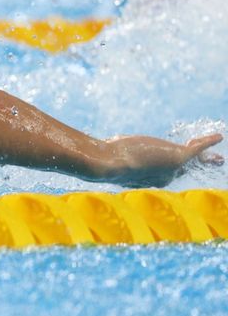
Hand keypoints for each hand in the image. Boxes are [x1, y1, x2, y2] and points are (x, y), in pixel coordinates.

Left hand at [99, 133, 223, 187]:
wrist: (108, 164)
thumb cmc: (105, 160)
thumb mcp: (114, 157)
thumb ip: (116, 156)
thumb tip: (100, 151)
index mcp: (151, 179)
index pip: (167, 172)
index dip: (172, 166)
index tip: (179, 166)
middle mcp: (165, 177)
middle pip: (184, 168)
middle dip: (197, 165)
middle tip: (213, 162)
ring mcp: (172, 168)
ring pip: (193, 160)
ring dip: (206, 156)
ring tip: (219, 158)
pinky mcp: (177, 158)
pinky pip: (197, 149)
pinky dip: (208, 142)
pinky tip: (218, 136)